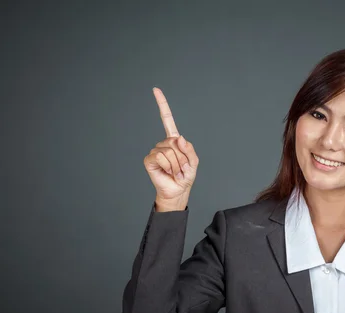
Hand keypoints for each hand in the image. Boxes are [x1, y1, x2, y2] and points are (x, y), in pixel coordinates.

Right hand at [143, 88, 198, 204]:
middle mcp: (163, 143)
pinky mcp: (149, 159)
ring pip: (170, 151)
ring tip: (175, 171)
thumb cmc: (185, 177)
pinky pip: (161, 157)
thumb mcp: (194, 162)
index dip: (162, 105)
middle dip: (183, 158)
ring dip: (177, 164)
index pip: (167, 120)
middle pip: (175, 143)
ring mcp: (155, 150)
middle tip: (181, 168)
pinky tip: (167, 172)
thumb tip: (179, 138)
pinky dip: (168, 166)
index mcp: (174, 141)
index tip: (155, 89)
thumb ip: (190, 150)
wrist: (177, 191)